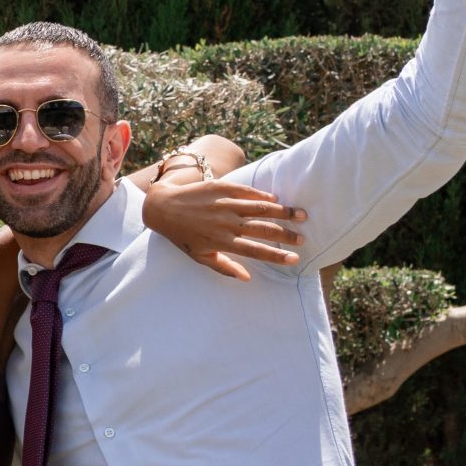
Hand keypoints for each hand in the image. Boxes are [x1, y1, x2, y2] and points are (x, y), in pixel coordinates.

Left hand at [140, 174, 304, 281]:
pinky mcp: (222, 188)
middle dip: (286, 234)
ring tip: (300, 214)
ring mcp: (225, 204)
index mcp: (222, 242)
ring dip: (283, 212)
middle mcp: (226, 224)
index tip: (294, 258)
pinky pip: (247, 192)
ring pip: (261, 208)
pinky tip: (275, 199)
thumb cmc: (181, 235)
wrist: (163, 206)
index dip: (277, 255)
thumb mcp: (198, 256)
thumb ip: (224, 267)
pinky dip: (263, 196)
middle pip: (264, 229)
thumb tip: (247, 278)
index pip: (256, 251)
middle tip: (303, 237)